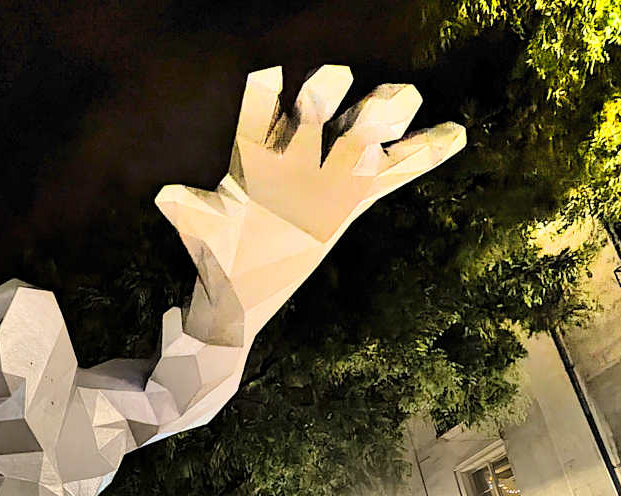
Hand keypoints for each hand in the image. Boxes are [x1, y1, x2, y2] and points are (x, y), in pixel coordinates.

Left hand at [156, 66, 464, 305]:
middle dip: (327, 96)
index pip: (262, 117)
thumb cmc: (219, 259)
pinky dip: (420, 156)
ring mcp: (326, 175)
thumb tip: (166, 196)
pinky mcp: (352, 199)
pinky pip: (391, 174)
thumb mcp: (205, 236)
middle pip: (317, 114)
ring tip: (403, 98)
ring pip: (358, 133)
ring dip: (381, 113)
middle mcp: (293, 157)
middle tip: (335, 83)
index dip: (267, 97)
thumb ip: (193, 213)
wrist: (241, 292)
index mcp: (256, 160)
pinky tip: (453, 134)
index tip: (268, 78)